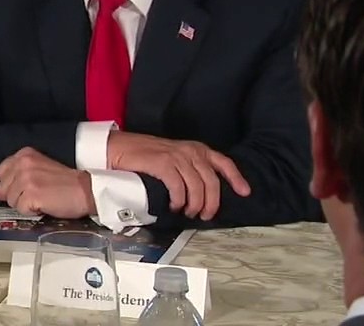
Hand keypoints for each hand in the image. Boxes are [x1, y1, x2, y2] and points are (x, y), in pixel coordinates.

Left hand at [0, 147, 95, 217]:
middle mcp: (22, 164)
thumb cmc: (66, 182)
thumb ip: (16, 175)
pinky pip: (21, 210)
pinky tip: (44, 206)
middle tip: (37, 194)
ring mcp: (25, 180)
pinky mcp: (30, 195)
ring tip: (42, 199)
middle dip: (16, 195)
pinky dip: (31, 212)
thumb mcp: (39, 168)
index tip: (25, 187)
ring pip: (11, 201)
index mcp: (24, 155)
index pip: (0, 172)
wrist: (87, 190)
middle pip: (3, 188)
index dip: (11, 184)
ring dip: (25, 204)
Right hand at [106, 131, 250, 219]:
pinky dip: (179, 200)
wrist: (119, 148)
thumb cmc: (146, 155)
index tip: (244, 193)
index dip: (236, 178)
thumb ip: (190, 168)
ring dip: (195, 204)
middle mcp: (190, 151)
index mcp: (196, 149)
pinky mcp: (163, 163)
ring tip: (188, 212)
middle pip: (212, 181)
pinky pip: (179, 187)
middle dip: (212, 202)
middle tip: (205, 215)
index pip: (223, 162)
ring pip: (197, 187)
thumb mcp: (174, 157)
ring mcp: (176, 156)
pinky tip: (175, 206)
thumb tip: (204, 193)